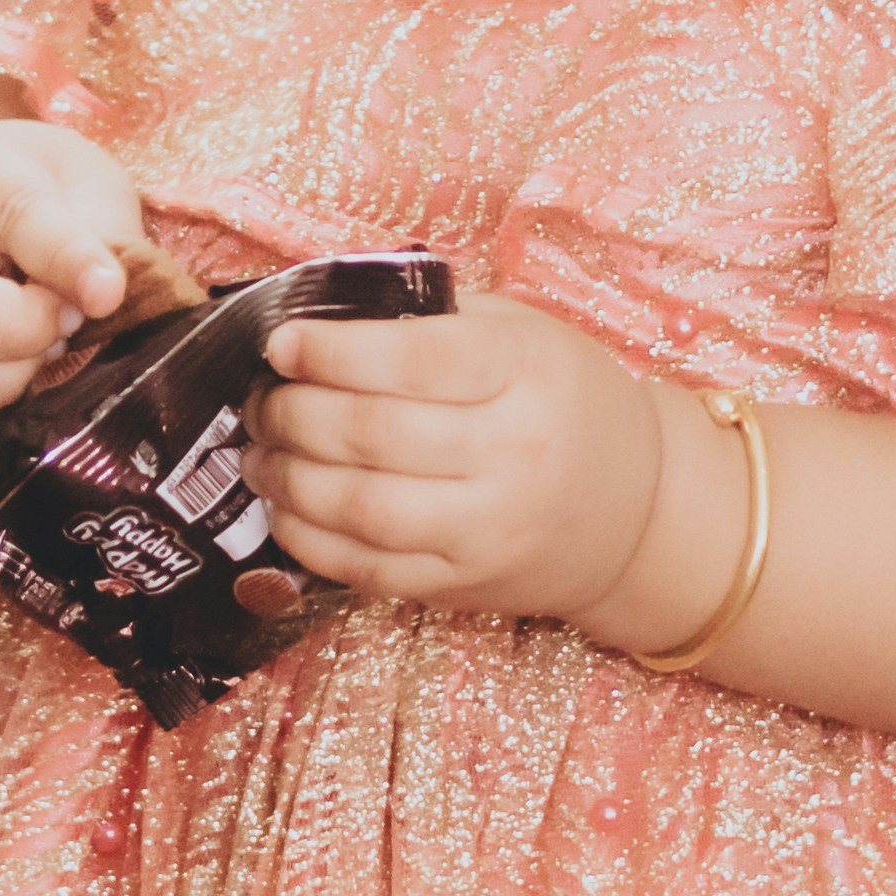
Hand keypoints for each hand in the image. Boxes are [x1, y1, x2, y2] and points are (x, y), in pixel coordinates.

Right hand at [0, 121, 136, 430]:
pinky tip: (24, 369)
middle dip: (22, 328)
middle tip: (72, 323)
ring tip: (48, 343)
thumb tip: (110, 300)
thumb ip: (105, 232)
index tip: (108, 294)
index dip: (66, 258)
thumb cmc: (41, 192)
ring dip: (8, 377)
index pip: (14, 212)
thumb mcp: (86, 182)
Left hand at [241, 294, 663, 620]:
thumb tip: (322, 311)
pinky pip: (366, 568)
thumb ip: (433, 317)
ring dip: (287, 477)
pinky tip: (285, 507)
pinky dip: (308, 540)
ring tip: (260, 451)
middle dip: (292, 412)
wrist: (635, 509)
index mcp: (524, 373)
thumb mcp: (522, 333)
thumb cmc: (565, 400)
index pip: (411, 359)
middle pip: (370, 433)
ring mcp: (487, 528)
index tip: (281, 342)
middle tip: (261, 397)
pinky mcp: (462, 584)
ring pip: (359, 506)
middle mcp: (510, 452)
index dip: (330, 350)